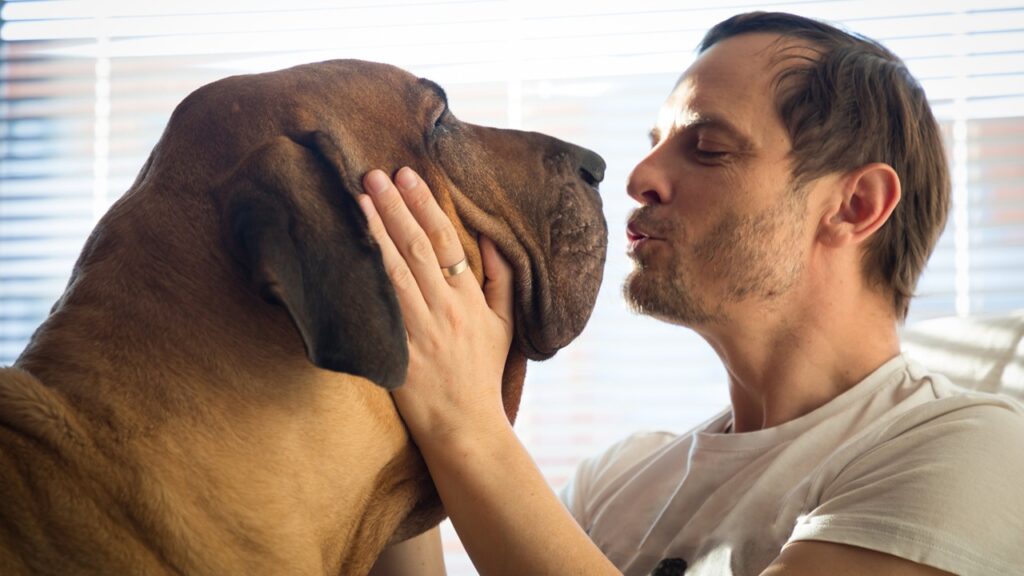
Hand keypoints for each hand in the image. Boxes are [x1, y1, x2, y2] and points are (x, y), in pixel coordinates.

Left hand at [358, 167, 514, 445]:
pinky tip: (346, 255)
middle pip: (417, 248)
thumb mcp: (506, 325)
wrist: (466, 428)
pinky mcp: (396, 354)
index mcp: (470, 300)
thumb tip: (488, 238)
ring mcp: (419, 332)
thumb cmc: (482, 374)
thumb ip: (502, 280)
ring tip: (356, 200)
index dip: (426, 205)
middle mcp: (445, 310)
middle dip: (394, 208)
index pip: (447, 241)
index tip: (407, 176)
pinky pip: (378, 310)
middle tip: (372, 174)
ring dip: (374, 234)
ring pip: (395, 272)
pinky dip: (363, 280)